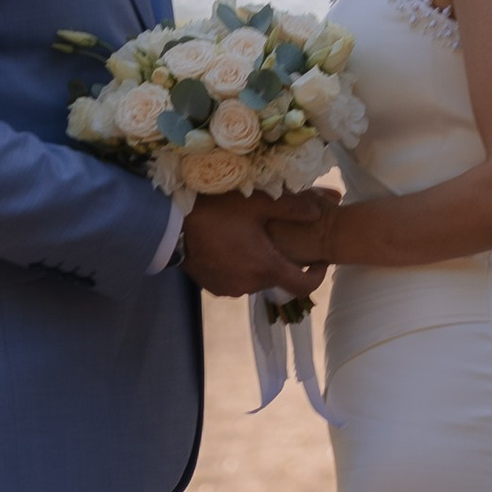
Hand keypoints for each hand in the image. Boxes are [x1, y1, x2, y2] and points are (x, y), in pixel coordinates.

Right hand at [180, 191, 327, 301]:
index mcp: (266, 268)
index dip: (318, 275)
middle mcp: (250, 286)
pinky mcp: (213, 287)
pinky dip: (240, 267)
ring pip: (256, 279)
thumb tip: (321, 211)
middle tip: (278, 236)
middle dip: (282, 260)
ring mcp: (230, 289)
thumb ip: (293, 207)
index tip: (319, 259)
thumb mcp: (258, 202)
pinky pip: (236, 279)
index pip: (305, 286)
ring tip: (252, 239)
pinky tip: (231, 247)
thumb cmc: (217, 212)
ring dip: (259, 263)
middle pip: (278, 278)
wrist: (170, 226)